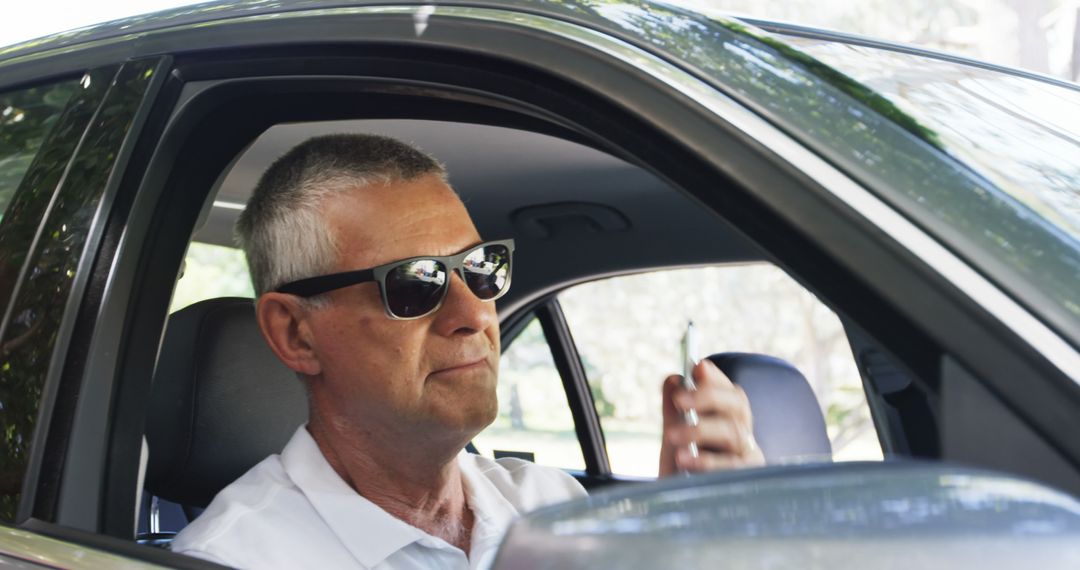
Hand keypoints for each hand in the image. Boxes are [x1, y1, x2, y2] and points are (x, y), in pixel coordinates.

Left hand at [659, 358, 764, 476]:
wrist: (683, 511)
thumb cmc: (683, 471)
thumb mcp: (674, 437)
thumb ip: (674, 409)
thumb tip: (674, 379)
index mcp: (728, 419)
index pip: (729, 391)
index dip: (716, 378)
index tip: (697, 367)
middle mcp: (743, 434)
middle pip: (737, 405)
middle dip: (707, 397)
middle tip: (678, 400)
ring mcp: (747, 458)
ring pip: (733, 433)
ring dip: (700, 430)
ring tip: (671, 435)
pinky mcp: (745, 482)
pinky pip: (731, 467)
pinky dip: (706, 461)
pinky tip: (685, 460)